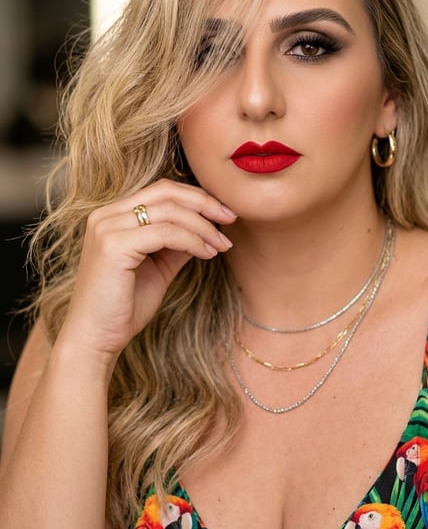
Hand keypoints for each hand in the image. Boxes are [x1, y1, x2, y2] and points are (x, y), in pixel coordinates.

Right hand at [57, 179, 235, 364]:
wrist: (96, 338)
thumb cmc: (124, 306)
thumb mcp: (158, 267)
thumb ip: (176, 244)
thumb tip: (207, 227)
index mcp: (112, 216)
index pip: (161, 190)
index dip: (196, 197)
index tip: (223, 213)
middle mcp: (105, 215)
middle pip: (166, 192)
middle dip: (204, 203)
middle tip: (231, 218)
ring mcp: (107, 228)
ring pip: (169, 212)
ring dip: (203, 227)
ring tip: (221, 245)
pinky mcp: (114, 246)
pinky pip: (166, 233)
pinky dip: (192, 241)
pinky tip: (206, 254)